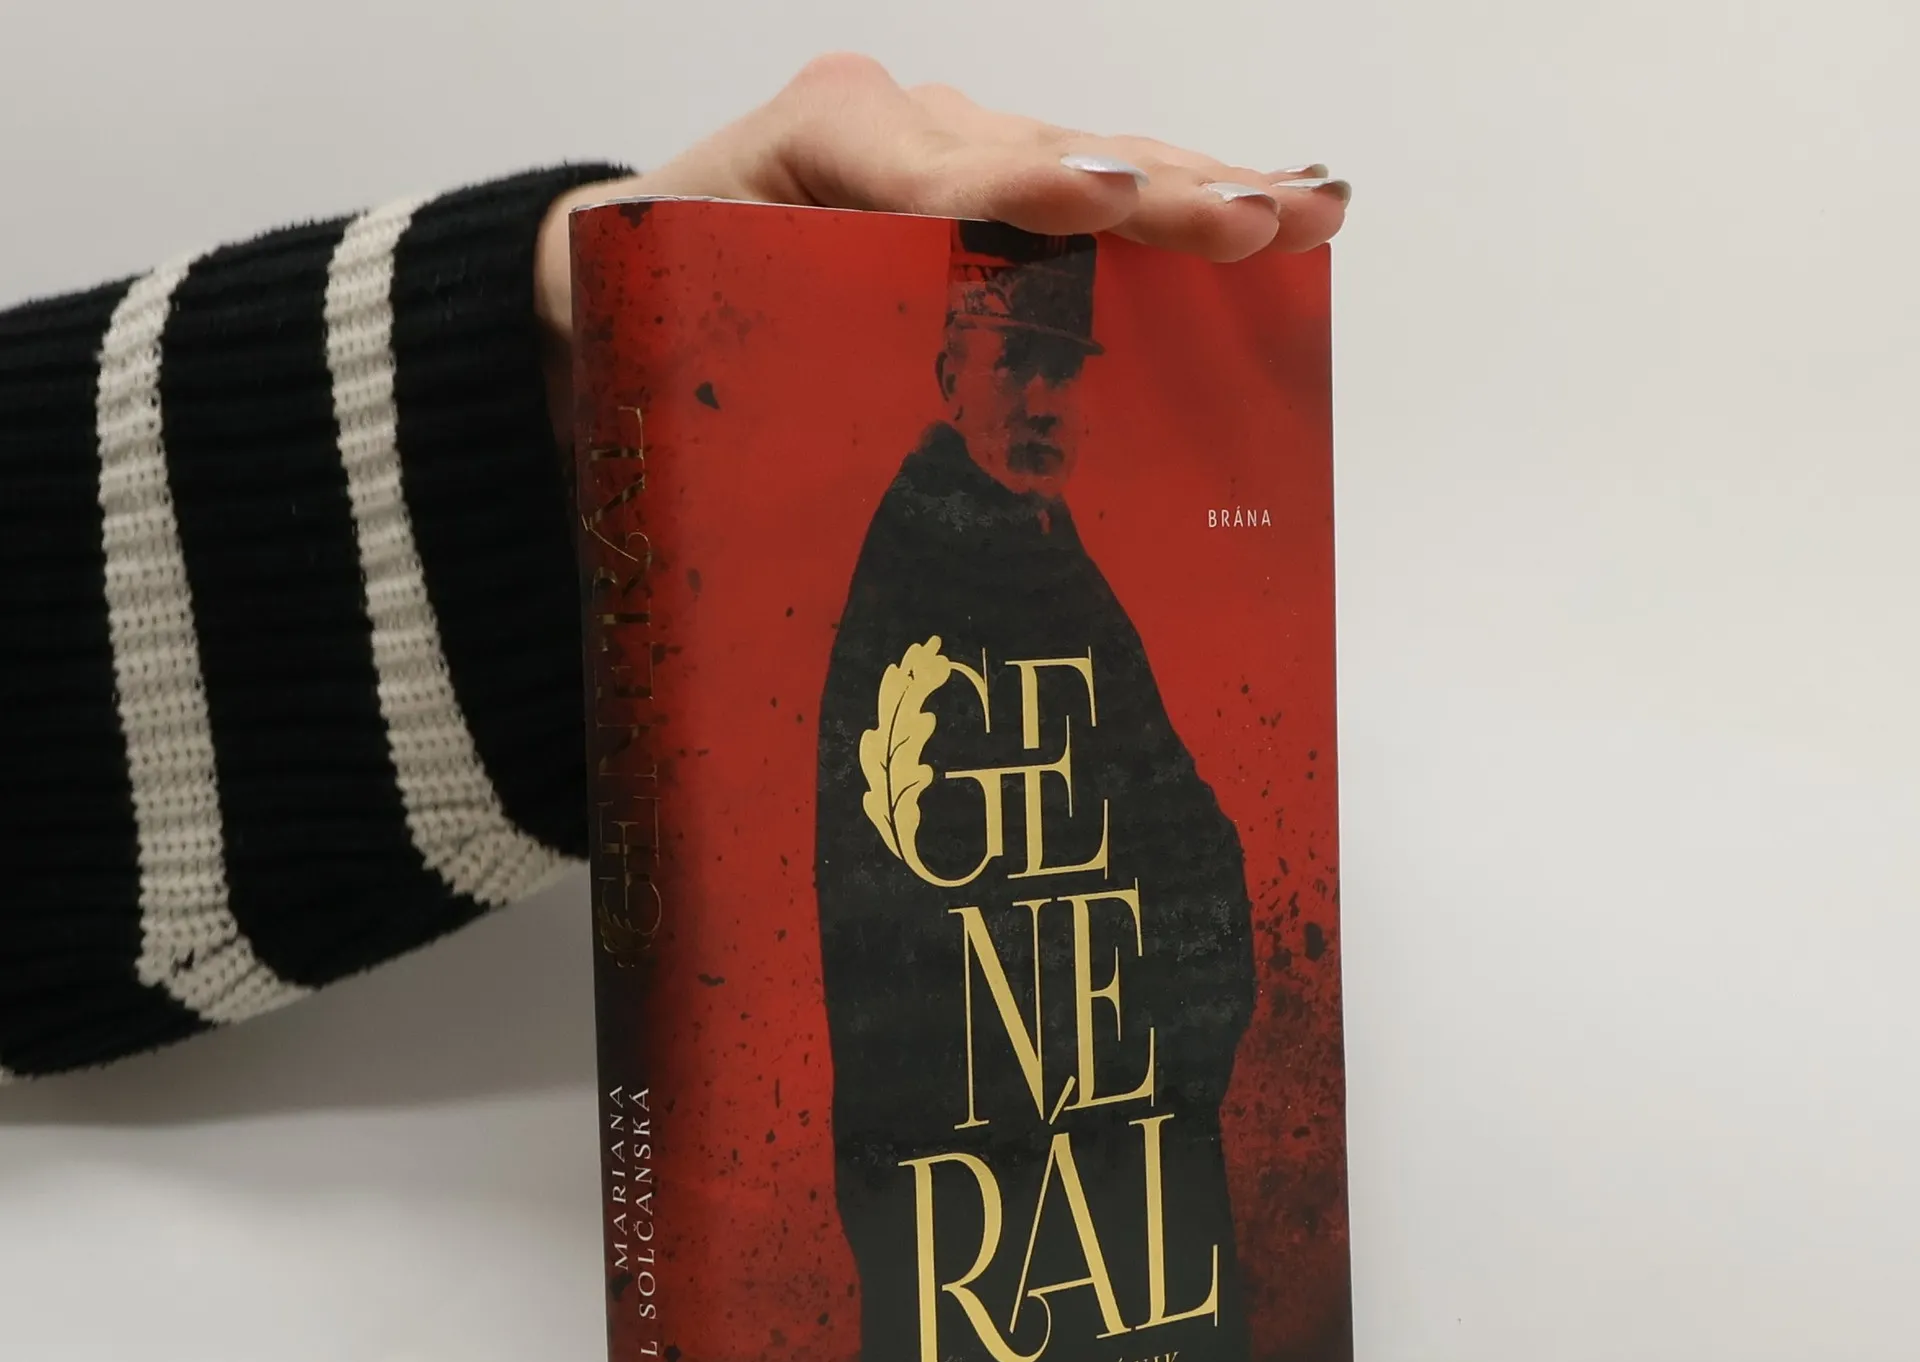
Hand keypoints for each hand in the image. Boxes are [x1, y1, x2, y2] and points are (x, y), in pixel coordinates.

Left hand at [533, 53, 1348, 429]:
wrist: (613, 276)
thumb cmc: (636, 302)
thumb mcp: (643, 318)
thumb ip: (702, 343)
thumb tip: (771, 454)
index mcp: (813, 145)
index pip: (927, 171)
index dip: (1017, 192)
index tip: (1095, 206)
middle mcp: (900, 132)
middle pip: (1043, 158)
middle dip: (1157, 192)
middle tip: (1258, 219)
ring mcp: (954, 156)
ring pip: (1091, 166)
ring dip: (1203, 191)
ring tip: (1308, 208)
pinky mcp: (986, 196)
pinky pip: (1094, 197)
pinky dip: (1183, 205)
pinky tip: (1278, 207)